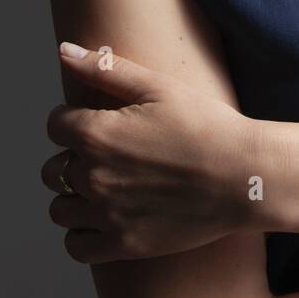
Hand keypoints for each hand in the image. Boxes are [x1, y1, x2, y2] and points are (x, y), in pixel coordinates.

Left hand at [41, 43, 279, 262]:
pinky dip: (82, 234)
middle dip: (73, 159)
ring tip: (106, 188)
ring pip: (60, 209)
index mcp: (96, 134)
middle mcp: (93, 176)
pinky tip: (105, 218)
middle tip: (110, 156)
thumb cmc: (207, 125)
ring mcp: (107, 214)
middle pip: (52, 169)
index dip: (74, 120)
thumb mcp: (157, 86)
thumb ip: (104, 69)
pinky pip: (76, 246)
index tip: (101, 122)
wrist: (246, 175)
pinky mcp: (124, 244)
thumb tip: (62, 51)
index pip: (55, 125)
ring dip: (74, 197)